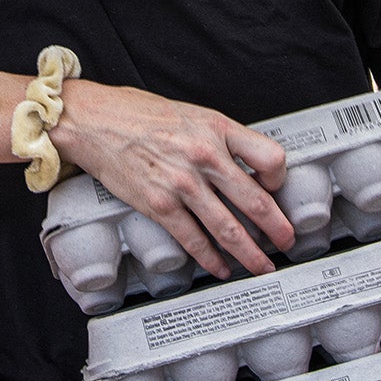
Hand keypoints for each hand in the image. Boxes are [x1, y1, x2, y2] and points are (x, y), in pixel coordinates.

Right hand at [54, 79, 292, 277]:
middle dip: (277, 228)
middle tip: (287, 241)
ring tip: (261, 266)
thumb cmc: (137, 114)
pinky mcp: (159, 204)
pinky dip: (210, 258)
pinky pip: (193, 239)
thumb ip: (218, 138)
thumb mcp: (190, 115)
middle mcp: (204, 156)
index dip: (280, 179)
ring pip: (228, 228)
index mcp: (216, 129)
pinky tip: (219, 267)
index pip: (270, 157)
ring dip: (250, 254)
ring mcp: (182, 183)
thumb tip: (242, 167)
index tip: (277, 189)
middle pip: (255, 201)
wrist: (94, 121)